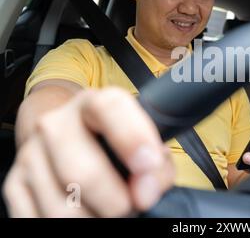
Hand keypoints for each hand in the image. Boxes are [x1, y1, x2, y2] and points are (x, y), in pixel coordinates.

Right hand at [2, 87, 174, 216]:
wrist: (67, 137)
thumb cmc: (116, 143)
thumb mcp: (142, 141)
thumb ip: (156, 163)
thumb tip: (145, 192)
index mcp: (93, 104)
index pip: (109, 108)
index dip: (133, 139)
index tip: (148, 166)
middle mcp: (56, 124)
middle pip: (81, 173)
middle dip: (116, 202)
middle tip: (132, 205)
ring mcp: (31, 155)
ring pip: (62, 209)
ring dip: (96, 220)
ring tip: (110, 210)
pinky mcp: (13, 184)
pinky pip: (41, 221)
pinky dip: (74, 227)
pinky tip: (87, 214)